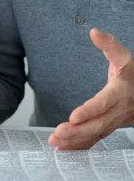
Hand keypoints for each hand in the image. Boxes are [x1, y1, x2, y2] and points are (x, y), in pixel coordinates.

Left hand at [49, 29, 133, 149]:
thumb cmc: (132, 73)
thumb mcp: (123, 56)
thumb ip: (109, 44)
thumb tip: (94, 32)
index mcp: (120, 91)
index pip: (104, 103)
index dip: (89, 110)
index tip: (73, 116)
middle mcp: (117, 110)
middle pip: (97, 123)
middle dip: (78, 130)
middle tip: (58, 132)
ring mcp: (113, 121)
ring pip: (94, 133)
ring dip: (75, 140)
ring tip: (55, 140)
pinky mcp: (108, 127)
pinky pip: (94, 139)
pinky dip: (79, 146)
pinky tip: (62, 149)